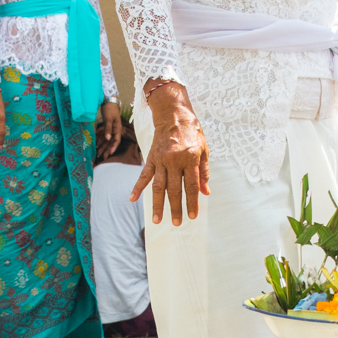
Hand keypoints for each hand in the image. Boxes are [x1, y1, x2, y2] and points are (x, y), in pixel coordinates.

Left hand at [95, 99, 122, 160]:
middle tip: (102, 157)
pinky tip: (96, 145)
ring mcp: (110, 129)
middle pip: (111, 142)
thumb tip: (108, 138)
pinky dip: (100, 140)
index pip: (116, 140)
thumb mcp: (109, 119)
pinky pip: (103, 136)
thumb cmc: (110, 109)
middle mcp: (114, 130)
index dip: (113, 147)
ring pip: (106, 140)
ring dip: (102, 146)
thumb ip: (108, 129)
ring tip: (98, 153)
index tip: (110, 153)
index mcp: (117, 128)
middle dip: (106, 149)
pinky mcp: (106, 127)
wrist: (108, 101)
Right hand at [131, 80, 208, 224]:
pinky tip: (132, 199)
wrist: (173, 115)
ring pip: (158, 186)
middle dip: (176, 208)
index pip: (191, 185)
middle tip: (176, 223)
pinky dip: (137, 187)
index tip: (192, 215)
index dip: (192, 202)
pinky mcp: (151, 158)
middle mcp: (175, 160)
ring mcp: (161, 160)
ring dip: (157, 204)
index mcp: (190, 158)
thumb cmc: (192, 132)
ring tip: (157, 220)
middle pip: (174, 189)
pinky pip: (143, 175)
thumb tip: (205, 192)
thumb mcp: (204, 149)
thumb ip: (204, 171)